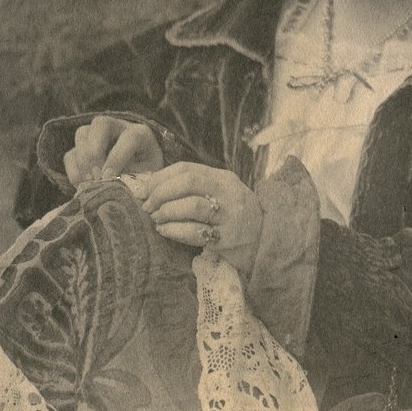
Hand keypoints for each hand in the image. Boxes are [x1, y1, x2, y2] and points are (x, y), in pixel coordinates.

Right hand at [64, 116, 162, 186]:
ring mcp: (98, 135)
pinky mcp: (82, 149)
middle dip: (95, 151)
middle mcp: (119, 128)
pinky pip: (70, 153)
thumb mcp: (147, 179)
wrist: (139, 179)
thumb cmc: (146, 178)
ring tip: (89, 182)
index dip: (117, 157)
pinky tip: (82, 185)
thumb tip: (114, 193)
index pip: (129, 137)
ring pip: (81, 134)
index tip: (109, 178)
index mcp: (141, 134)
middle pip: (100, 124)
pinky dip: (73, 170)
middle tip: (96, 177)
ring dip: (82, 161)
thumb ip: (134, 182)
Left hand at [127, 163, 262, 277]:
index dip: (160, 177)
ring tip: (155, 218)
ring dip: (166, 211)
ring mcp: (230, 216)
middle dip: (160, 193)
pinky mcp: (228, 239)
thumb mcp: (221, 194)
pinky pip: (195, 232)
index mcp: (223, 178)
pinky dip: (174, 230)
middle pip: (187, 183)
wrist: (267, 242)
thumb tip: (153, 186)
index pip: (186, 168)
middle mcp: (228, 192)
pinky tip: (164, 230)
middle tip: (147, 206)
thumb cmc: (235, 217)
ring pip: (191, 206)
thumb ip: (194, 188)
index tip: (144, 190)